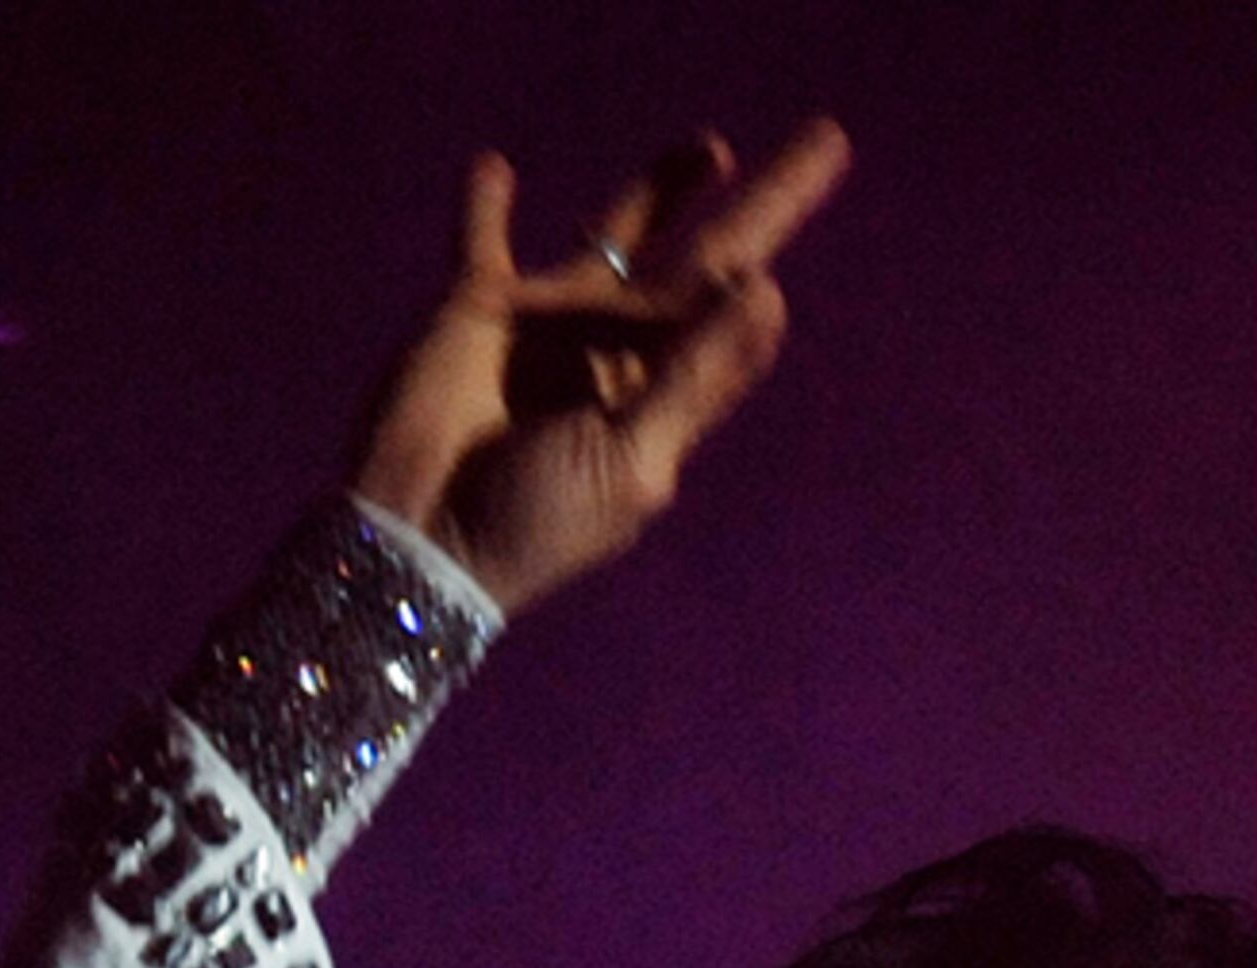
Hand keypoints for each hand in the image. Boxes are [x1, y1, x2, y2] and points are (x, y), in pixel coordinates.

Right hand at [352, 120, 852, 614]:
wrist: (426, 541)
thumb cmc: (540, 523)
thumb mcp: (633, 458)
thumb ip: (695, 372)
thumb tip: (766, 291)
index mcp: (668, 393)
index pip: (738, 321)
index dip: (771, 281)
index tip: (800, 248)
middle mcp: (623, 346)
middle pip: (706, 258)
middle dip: (765, 203)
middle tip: (830, 138)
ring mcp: (556, 321)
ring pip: (619, 234)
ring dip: (663, 188)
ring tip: (715, 145)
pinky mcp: (481, 304)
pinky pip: (486, 240)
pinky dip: (487, 206)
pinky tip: (497, 168)